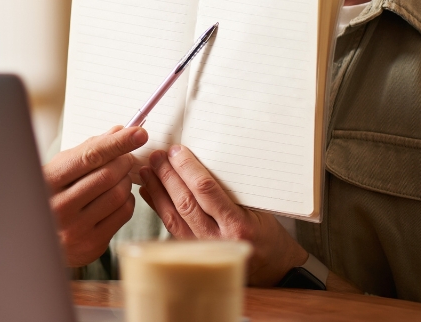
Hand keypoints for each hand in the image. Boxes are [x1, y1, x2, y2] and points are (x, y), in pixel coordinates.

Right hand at [44, 125, 147, 265]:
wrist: (39, 239)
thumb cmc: (53, 196)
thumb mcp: (61, 170)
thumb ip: (88, 150)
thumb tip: (119, 130)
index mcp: (48, 182)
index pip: (89, 156)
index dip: (117, 143)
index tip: (139, 132)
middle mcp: (59, 206)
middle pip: (107, 175)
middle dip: (123, 161)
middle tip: (125, 158)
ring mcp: (75, 228)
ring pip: (118, 194)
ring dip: (126, 180)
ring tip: (119, 178)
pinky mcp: (91, 244)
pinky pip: (123, 213)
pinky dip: (128, 199)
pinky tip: (117, 197)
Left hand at [138, 145, 308, 286]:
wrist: (272, 268)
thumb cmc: (268, 234)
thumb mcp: (260, 209)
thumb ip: (233, 192)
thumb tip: (202, 163)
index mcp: (238, 225)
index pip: (206, 190)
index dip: (188, 168)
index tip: (177, 151)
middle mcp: (218, 239)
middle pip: (185, 202)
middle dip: (167, 176)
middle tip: (157, 156)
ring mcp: (203, 249)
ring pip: (173, 216)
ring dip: (157, 190)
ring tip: (147, 171)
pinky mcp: (194, 253)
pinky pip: (172, 227)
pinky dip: (158, 207)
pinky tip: (149, 193)